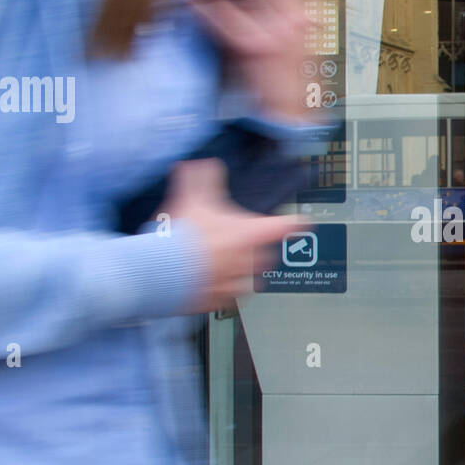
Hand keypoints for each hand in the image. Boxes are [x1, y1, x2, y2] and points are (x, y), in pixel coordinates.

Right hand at [162, 159, 303, 312]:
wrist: (163, 271)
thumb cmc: (182, 238)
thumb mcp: (192, 199)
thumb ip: (201, 179)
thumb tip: (204, 164)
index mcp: (250, 233)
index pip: (284, 225)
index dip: (294, 221)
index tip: (302, 221)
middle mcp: (251, 259)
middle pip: (267, 253)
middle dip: (255, 247)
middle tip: (236, 242)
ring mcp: (239, 282)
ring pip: (251, 277)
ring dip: (240, 269)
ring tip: (220, 262)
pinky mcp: (224, 300)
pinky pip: (233, 296)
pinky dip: (225, 289)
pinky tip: (210, 281)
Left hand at [185, 0, 312, 122]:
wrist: (286, 111)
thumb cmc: (289, 76)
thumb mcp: (299, 38)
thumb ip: (291, 10)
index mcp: (308, 16)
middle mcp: (294, 20)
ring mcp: (273, 31)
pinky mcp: (250, 45)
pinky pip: (223, 15)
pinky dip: (206, 7)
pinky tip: (196, 5)